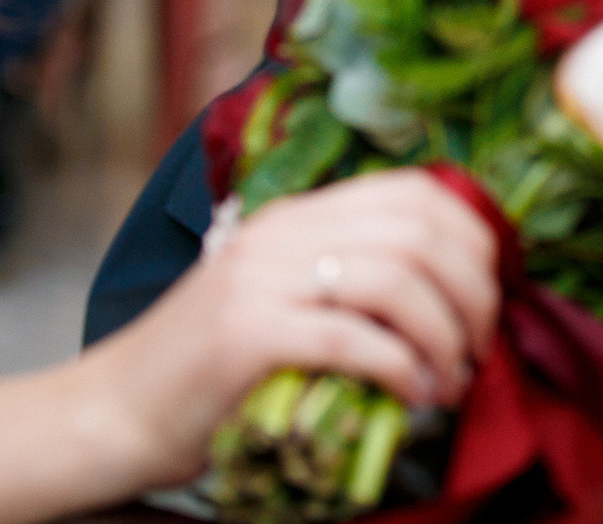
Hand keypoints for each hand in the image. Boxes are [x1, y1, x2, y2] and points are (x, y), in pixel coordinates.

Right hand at [81, 170, 500, 489]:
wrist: (116, 410)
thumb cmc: (212, 369)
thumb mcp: (286, 300)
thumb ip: (350, 284)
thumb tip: (451, 298)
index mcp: (299, 215)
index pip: (416, 191)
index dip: (473, 241)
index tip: (486, 300)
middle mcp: (283, 232)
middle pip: (419, 230)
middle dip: (472, 292)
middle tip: (477, 347)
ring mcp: (262, 278)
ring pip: (394, 279)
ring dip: (443, 335)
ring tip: (450, 380)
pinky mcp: (246, 334)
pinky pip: (352, 338)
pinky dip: (400, 368)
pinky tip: (411, 395)